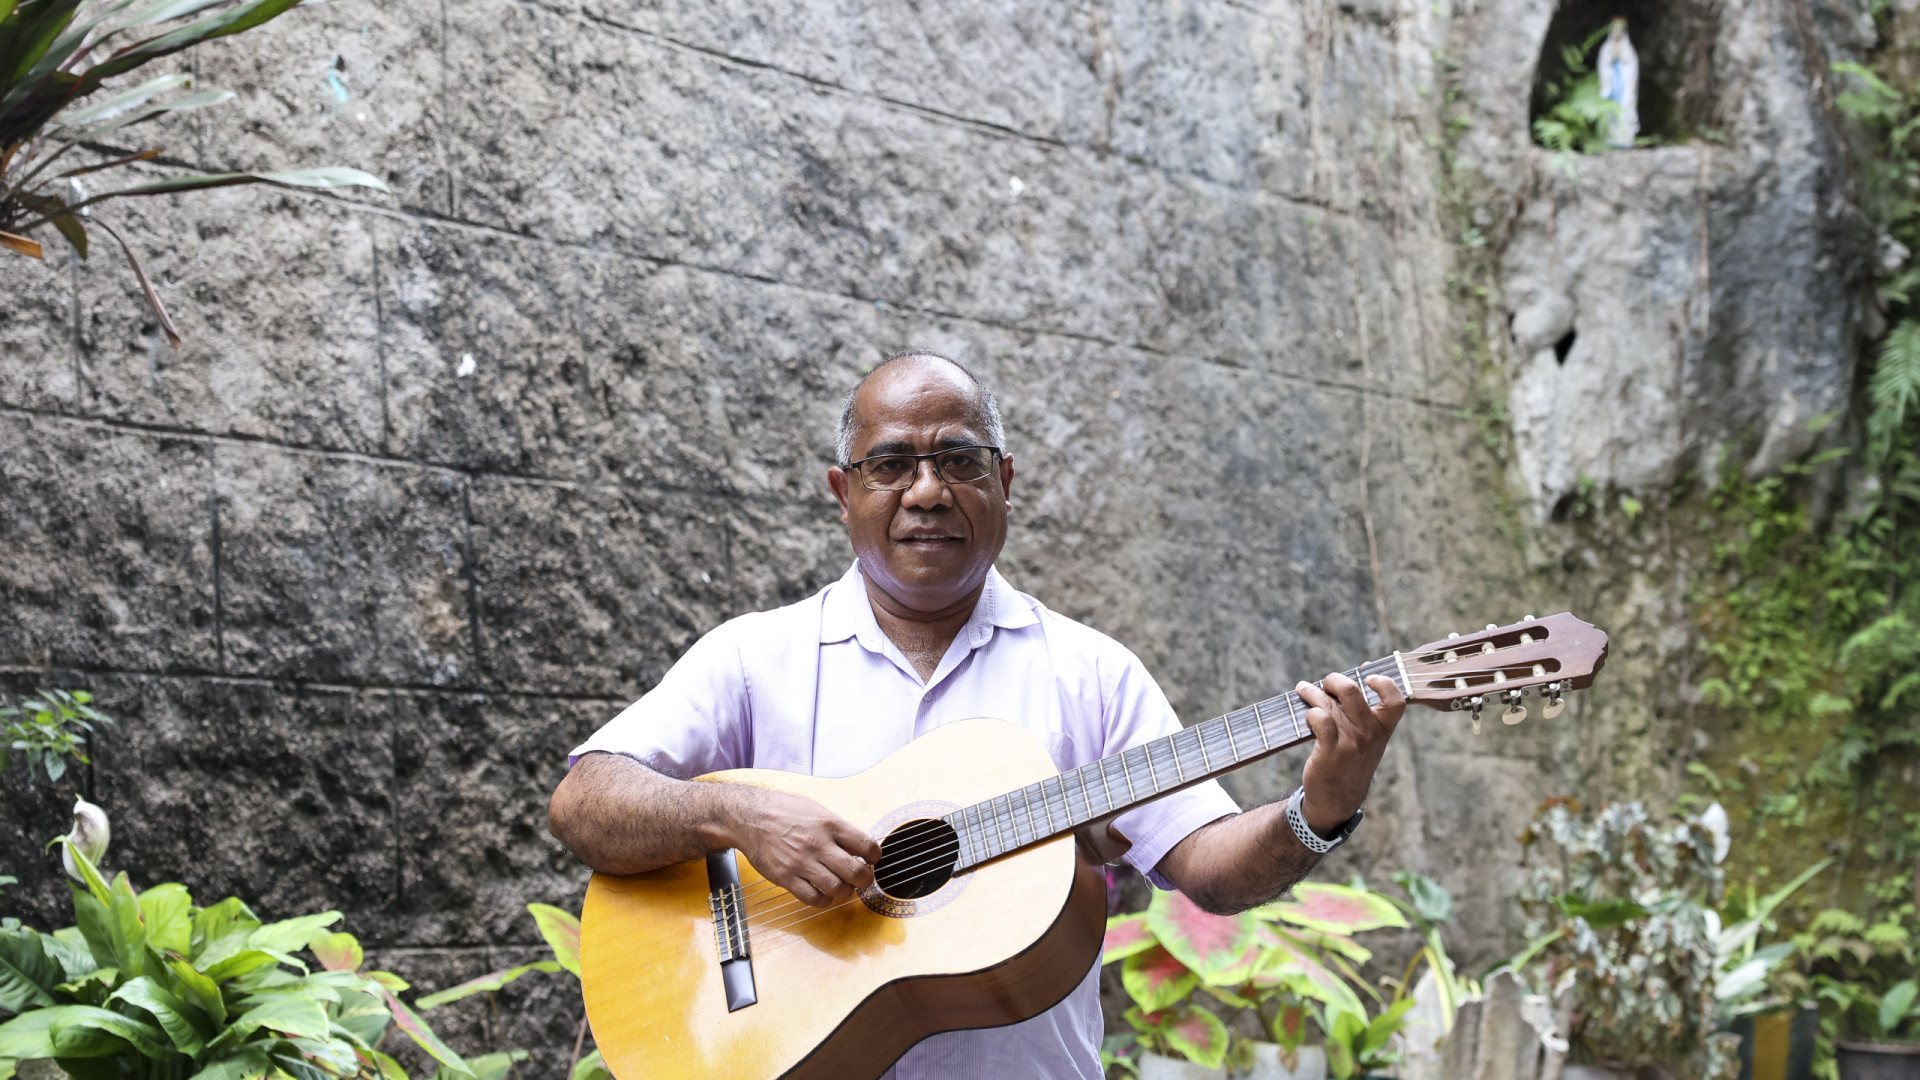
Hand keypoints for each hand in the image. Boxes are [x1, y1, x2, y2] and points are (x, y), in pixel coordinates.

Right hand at [727, 789, 880, 906]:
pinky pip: (813, 898)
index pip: (866, 845)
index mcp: (830, 824)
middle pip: (856, 872)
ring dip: (846, 892)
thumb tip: (859, 846)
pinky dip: (824, 900)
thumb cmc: (784, 811)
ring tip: (843, 887)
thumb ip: (838, 828)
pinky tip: (824, 893)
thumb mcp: (816, 810)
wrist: (749, 817)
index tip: (872, 859)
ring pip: (837, 889)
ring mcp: (802, 863)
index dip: (875, 856)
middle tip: (863, 879)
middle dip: (865, 880)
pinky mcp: (786, 878)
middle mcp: (818, 844)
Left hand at [1295, 672, 1404, 835]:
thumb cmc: (1351, 759)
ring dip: (1311, 692)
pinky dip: (1310, 712)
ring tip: (1303, 689)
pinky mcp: (1331, 751)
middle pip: (1351, 691)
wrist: (1337, 798)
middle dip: (1333, 680)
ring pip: (1329, 703)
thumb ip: (1368, 706)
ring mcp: (1351, 743)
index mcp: (1383, 729)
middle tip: (1325, 683)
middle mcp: (1370, 734)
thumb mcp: (1367, 737)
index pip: (1396, 701)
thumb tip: (1367, 668)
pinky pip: (1319, 719)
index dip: (1384, 683)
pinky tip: (1307, 716)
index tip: (1367, 675)